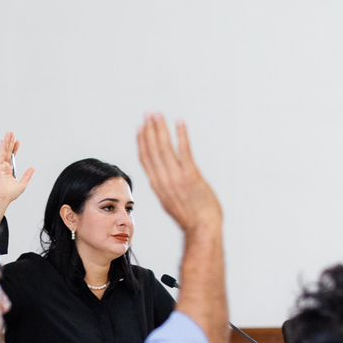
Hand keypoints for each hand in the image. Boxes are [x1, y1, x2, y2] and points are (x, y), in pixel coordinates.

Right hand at [0, 131, 33, 222]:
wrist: (4, 197)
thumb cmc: (11, 194)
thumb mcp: (23, 183)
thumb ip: (27, 175)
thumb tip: (32, 168)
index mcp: (9, 170)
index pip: (12, 156)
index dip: (15, 149)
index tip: (18, 142)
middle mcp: (4, 166)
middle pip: (8, 152)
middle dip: (10, 142)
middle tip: (12, 133)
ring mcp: (0, 166)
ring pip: (4, 151)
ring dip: (6, 142)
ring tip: (9, 133)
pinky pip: (0, 155)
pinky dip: (1, 148)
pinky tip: (3, 141)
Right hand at [137, 115, 220, 234]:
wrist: (203, 229)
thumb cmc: (191, 218)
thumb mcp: (171, 203)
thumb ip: (165, 188)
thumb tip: (162, 180)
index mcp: (158, 186)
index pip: (145, 159)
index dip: (142, 142)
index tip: (140, 128)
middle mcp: (164, 180)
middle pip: (152, 150)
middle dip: (149, 130)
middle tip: (148, 113)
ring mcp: (177, 178)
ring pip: (164, 149)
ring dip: (160, 129)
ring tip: (158, 114)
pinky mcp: (191, 176)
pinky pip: (184, 151)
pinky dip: (181, 136)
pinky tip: (180, 122)